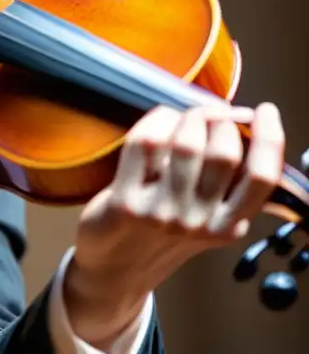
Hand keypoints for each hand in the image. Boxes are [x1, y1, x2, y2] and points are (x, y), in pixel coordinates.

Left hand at [64, 101, 284, 347]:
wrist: (113, 270)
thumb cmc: (162, 234)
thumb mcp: (206, 220)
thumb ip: (225, 186)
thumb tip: (238, 123)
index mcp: (228, 225)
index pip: (262, 178)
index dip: (270, 139)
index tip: (266, 112)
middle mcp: (199, 222)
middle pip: (223, 152)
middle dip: (216, 120)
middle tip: (204, 114)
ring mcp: (162, 213)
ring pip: (186, 145)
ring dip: (184, 118)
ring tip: (179, 118)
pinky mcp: (126, 202)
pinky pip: (145, 144)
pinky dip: (154, 122)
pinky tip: (155, 122)